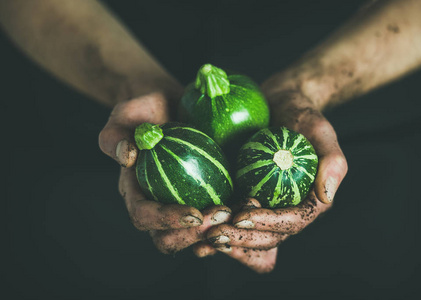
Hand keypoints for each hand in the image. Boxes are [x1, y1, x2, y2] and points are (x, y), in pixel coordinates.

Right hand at [98, 93, 232, 252]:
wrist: (171, 107)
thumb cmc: (147, 110)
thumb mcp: (128, 114)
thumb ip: (117, 133)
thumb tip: (127, 157)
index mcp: (136, 191)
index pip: (143, 216)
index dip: (166, 220)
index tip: (194, 213)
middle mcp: (157, 205)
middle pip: (168, 239)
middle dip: (195, 235)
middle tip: (223, 214)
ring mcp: (182, 206)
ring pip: (195, 237)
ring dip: (218, 233)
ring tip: (242, 213)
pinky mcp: (204, 200)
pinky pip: (217, 222)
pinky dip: (232, 224)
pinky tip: (252, 211)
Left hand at [193, 83, 347, 272]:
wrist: (278, 102)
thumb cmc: (301, 113)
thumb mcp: (319, 129)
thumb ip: (332, 161)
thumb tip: (326, 196)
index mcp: (309, 200)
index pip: (291, 222)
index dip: (268, 224)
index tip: (241, 215)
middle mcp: (287, 208)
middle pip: (268, 236)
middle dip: (242, 238)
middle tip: (213, 234)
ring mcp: (265, 205)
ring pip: (249, 234)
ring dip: (227, 241)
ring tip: (202, 238)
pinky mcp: (245, 196)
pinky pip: (233, 220)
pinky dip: (218, 228)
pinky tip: (196, 230)